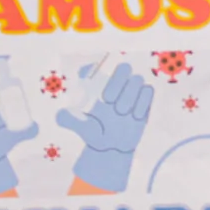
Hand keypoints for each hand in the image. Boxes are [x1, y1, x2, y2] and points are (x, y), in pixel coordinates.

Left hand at [56, 63, 153, 192]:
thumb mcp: (80, 127)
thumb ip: (69, 119)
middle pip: (123, 66)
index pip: (99, 64)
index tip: (94, 88)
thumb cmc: (93, 131)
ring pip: (137, 78)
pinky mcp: (144, 98)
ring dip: (130, 95)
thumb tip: (61, 114)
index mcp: (97, 82)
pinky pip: (149, 91)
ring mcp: (131, 88)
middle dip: (118, 82)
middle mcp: (115, 81)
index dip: (97, 68)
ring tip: (122, 113)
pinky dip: (142, 103)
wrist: (111, 145)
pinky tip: (135, 117)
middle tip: (108, 101)